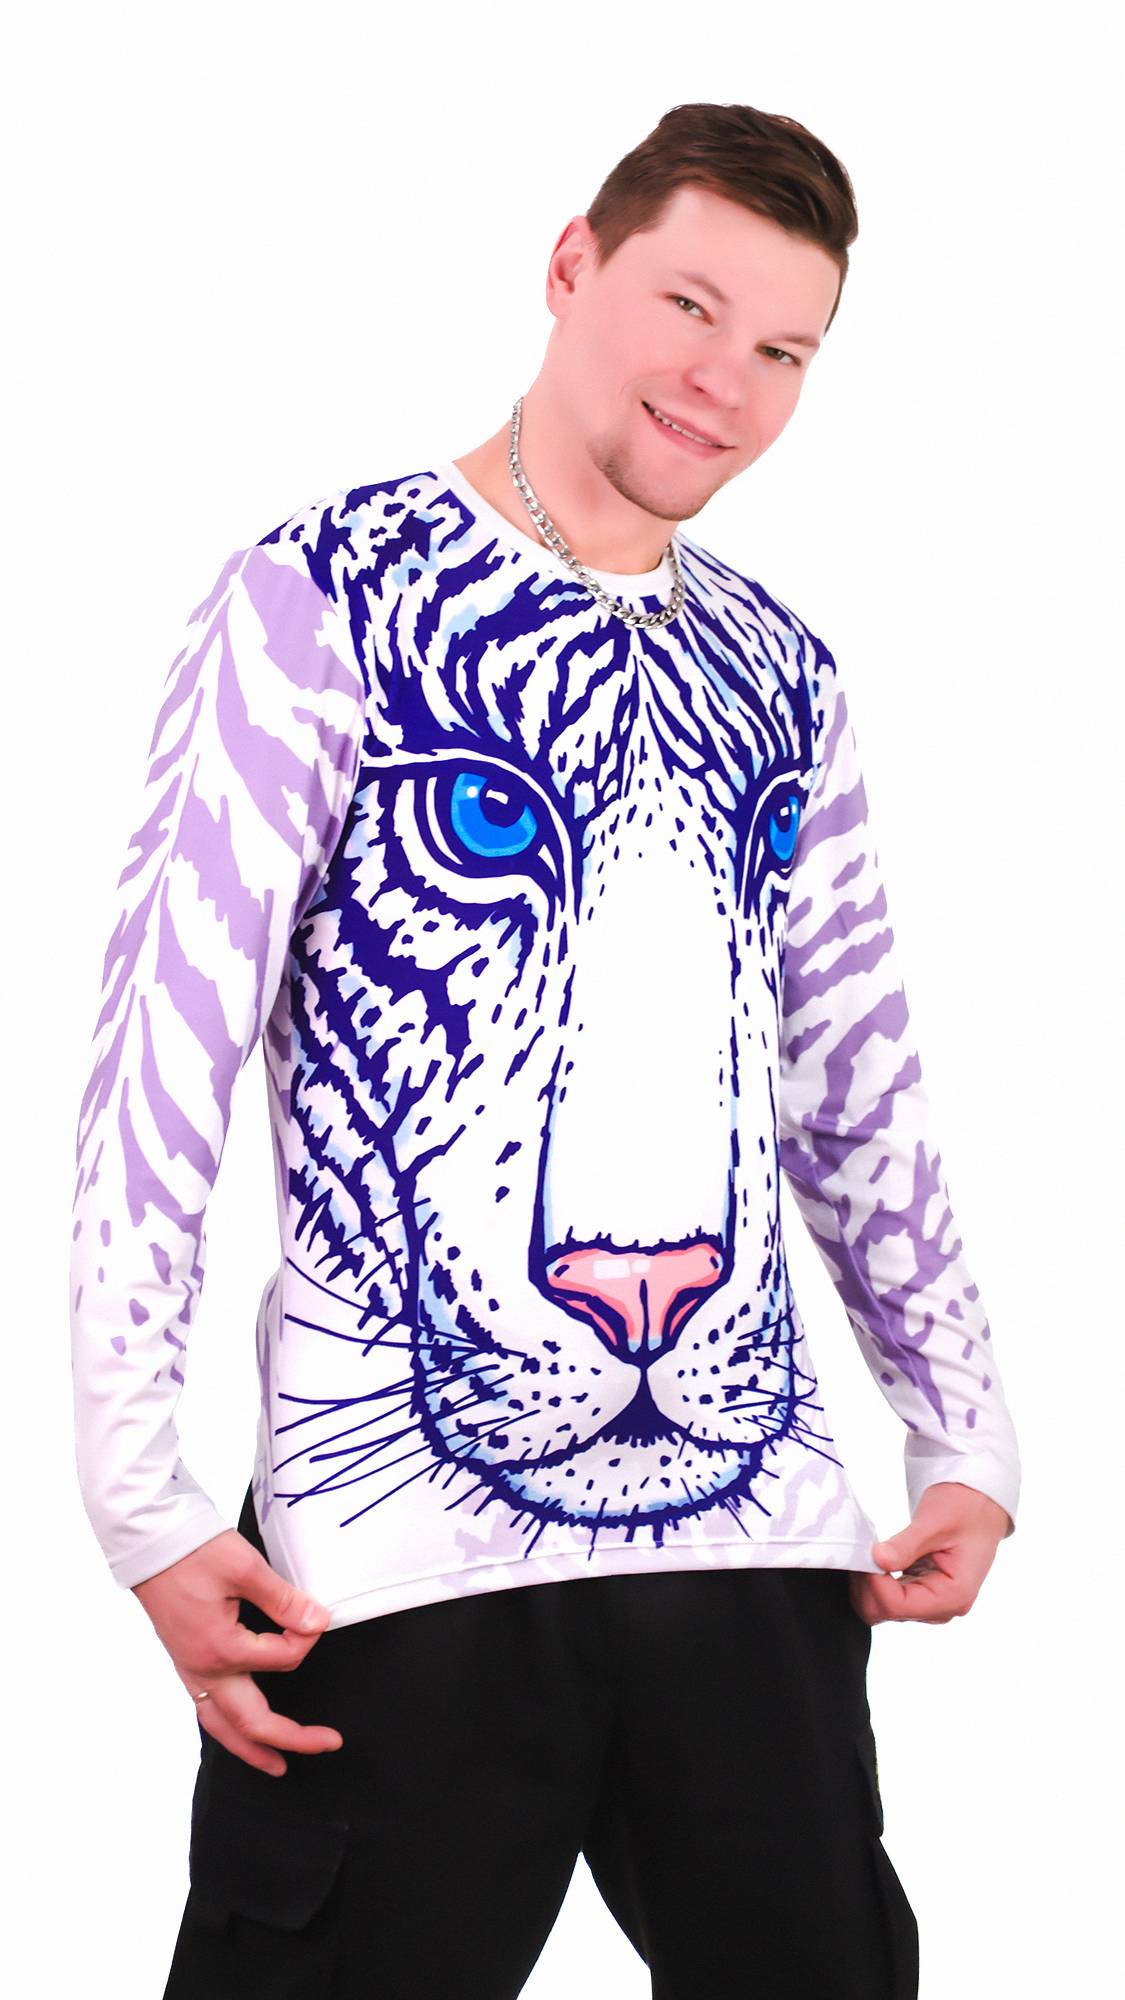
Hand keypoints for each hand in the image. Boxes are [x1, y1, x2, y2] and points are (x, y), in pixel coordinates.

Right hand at [131, 1529, 344, 1775]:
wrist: (149, 1540)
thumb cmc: (193, 1550)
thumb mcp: (245, 1568)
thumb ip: (284, 1602)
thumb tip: (318, 1623)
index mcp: (221, 1649)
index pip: (283, 1658)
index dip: (307, 1637)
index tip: (317, 1615)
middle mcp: (203, 1669)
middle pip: (251, 1722)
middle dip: (292, 1738)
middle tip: (329, 1744)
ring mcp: (189, 1668)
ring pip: (222, 1726)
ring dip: (252, 1749)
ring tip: (279, 1766)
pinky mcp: (183, 1660)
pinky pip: (206, 1708)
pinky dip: (227, 1728)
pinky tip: (238, 1727)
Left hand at [849, 1482, 1011, 1627]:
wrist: (979, 1505)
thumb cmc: (966, 1509)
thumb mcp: (935, 1521)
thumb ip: (906, 1544)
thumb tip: (877, 1559)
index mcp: (953, 1596)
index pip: (896, 1605)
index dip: (873, 1582)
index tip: (866, 1554)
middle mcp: (942, 1607)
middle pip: (885, 1612)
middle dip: (867, 1584)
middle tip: (864, 1551)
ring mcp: (931, 1602)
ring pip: (882, 1608)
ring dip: (869, 1582)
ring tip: (871, 1552)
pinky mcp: (920, 1593)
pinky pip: (887, 1597)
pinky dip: (875, 1580)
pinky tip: (877, 1558)